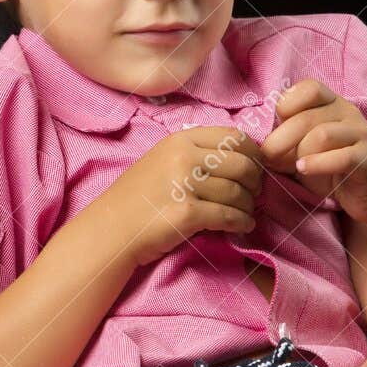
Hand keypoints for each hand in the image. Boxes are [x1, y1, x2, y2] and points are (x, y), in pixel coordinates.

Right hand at [101, 125, 264, 268]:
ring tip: (247, 212)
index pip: (233, 137)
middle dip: (255, 180)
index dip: (253, 153)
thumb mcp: (162, 160)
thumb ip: (195, 153)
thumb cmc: (137, 197)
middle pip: (241, 164)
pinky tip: (243, 226)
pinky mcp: (187, 214)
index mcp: (180, 140)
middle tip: (255, 193)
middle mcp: (183, 157)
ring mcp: (185, 185)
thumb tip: (240, 158)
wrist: (110, 229)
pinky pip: (229, 216)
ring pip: (238, 192)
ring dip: (249, 205)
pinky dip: (242, 222)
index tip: (256, 167)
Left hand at [261, 78, 366, 225]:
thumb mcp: (305, 151)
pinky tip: (304, 170)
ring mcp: (361, 135)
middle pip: (306, 117)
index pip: (309, 89)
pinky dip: (317, 164)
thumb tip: (258, 147)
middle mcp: (349, 113)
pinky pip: (341, 157)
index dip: (287, 104)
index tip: (276, 126)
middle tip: (268, 156)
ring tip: (293, 167)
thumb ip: (286, 143)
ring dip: (300, 153)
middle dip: (280, 139)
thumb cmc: (334, 168)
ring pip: (321, 136)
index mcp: (333, 104)